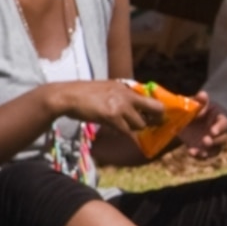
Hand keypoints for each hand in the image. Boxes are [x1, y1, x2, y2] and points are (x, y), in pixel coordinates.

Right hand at [44, 79, 164, 132]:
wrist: (66, 96)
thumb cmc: (84, 94)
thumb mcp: (107, 88)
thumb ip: (121, 95)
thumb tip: (134, 106)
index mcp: (126, 87)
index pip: (151, 96)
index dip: (159, 108)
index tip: (160, 116)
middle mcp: (127, 95)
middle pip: (155, 109)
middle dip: (156, 120)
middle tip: (155, 126)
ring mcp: (120, 106)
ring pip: (140, 124)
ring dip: (136, 129)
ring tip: (128, 129)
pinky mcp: (112, 116)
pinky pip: (127, 132)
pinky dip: (129, 137)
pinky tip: (127, 138)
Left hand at [172, 94, 226, 155]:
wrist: (179, 121)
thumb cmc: (189, 109)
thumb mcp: (192, 103)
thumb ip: (198, 100)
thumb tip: (203, 95)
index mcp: (218, 116)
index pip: (224, 123)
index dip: (220, 128)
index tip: (212, 132)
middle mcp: (218, 130)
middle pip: (223, 137)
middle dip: (215, 141)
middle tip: (205, 141)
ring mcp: (213, 140)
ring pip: (217, 148)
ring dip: (208, 151)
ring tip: (195, 151)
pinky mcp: (206, 149)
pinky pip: (207, 155)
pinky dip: (200, 156)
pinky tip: (192, 153)